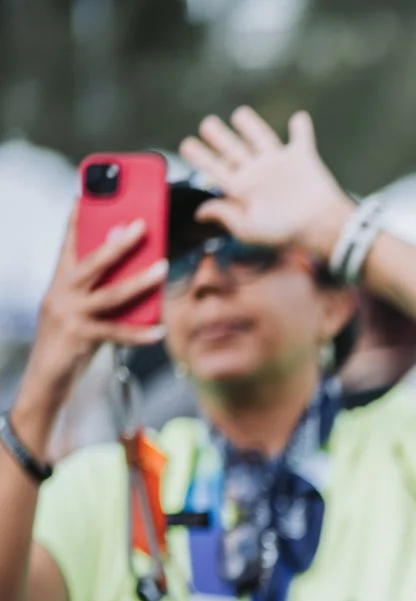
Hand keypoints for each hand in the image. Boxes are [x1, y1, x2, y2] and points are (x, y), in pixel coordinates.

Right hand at [12, 224, 165, 442]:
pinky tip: (160, 330)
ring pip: (108, 293)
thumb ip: (99, 294)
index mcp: (59, 284)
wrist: (45, 381)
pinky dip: (140, 332)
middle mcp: (61, 295)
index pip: (67, 246)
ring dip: (138, 280)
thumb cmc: (68, 345)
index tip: (85, 197)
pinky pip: (116, 332)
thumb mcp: (79, 312)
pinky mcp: (80, 338)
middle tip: (142, 225)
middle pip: (91, 262)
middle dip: (117, 243)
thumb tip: (134, 276)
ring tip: (163, 267)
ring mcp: (69, 315)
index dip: (77, 221)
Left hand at [178, 108, 356, 266]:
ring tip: (239, 114)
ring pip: (260, 138)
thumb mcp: (248, 228)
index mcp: (243, 189)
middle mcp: (258, 173)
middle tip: (207, 124)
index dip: (200, 157)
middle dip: (219, 136)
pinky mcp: (302, 158)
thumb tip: (199, 212)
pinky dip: (302, 129)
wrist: (322, 226)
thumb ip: (224, 215)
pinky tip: (299, 118)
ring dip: (251, 125)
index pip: (216, 169)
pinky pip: (301, 138)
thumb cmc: (286, 232)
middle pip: (233, 149)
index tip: (186, 145)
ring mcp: (279, 164)